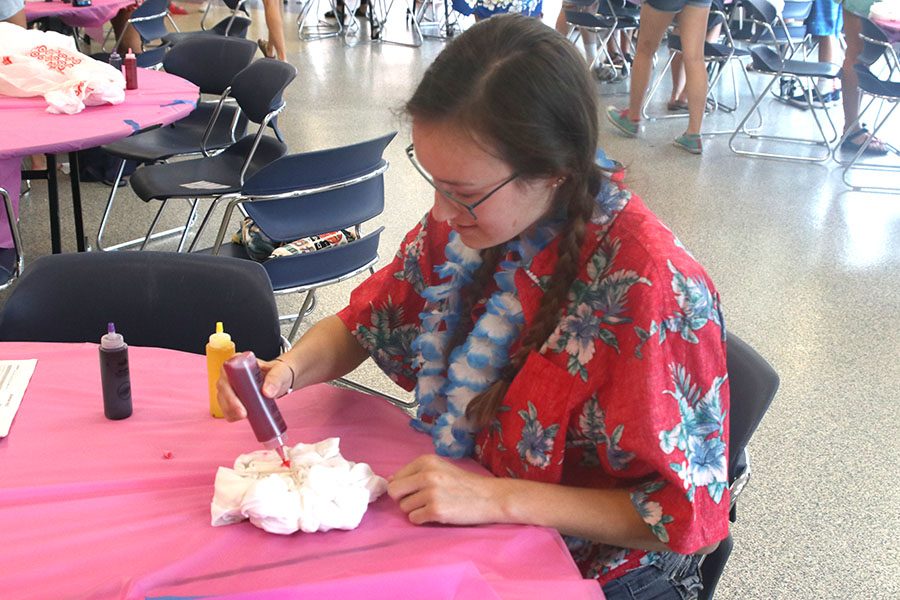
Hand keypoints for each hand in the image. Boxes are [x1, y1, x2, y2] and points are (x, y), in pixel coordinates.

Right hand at [216, 358, 293, 421]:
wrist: (282, 380)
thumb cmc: (279, 372)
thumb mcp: (280, 373)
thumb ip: (275, 379)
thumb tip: (267, 392)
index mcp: (240, 361)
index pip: (227, 370)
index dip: (229, 384)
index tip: (238, 399)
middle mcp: (232, 373)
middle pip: (223, 387)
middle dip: (230, 402)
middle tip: (243, 413)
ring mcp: (231, 386)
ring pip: (222, 398)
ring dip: (229, 410)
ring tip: (243, 417)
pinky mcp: (233, 398)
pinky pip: (226, 407)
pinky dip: (230, 414)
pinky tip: (238, 419)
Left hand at [387, 455, 501, 525]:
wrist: (489, 497)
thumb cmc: (464, 483)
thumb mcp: (440, 468)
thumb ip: (415, 472)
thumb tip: (389, 481)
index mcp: (426, 461)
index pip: (395, 478)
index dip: (403, 488)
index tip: (417, 491)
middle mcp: (427, 475)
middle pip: (394, 492)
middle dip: (404, 499)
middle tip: (421, 501)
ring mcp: (431, 493)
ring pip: (404, 508)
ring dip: (415, 510)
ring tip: (434, 505)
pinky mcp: (436, 511)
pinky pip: (414, 519)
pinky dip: (422, 519)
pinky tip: (437, 514)